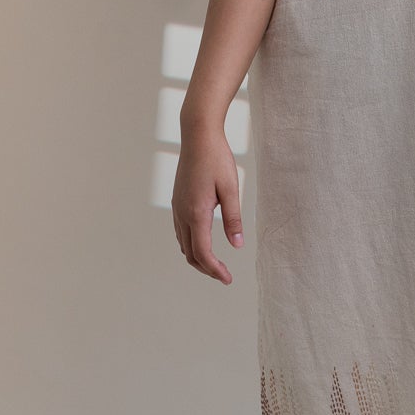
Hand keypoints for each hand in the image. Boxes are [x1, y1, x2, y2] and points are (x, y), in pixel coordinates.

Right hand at [171, 127, 244, 283]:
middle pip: (190, 253)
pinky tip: (203, 241)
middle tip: (224, 275)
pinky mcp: (177, 201)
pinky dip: (191, 243)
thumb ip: (233, 218)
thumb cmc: (217, 158)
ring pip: (183, 244)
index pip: (203, 253)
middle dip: (206, 268)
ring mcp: (177, 207)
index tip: (228, 279)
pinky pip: (181, 231)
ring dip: (197, 257)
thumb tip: (237, 245)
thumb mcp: (231, 188)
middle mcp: (182, 213)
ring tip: (215, 263)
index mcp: (196, 213)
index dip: (215, 270)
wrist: (197, 135)